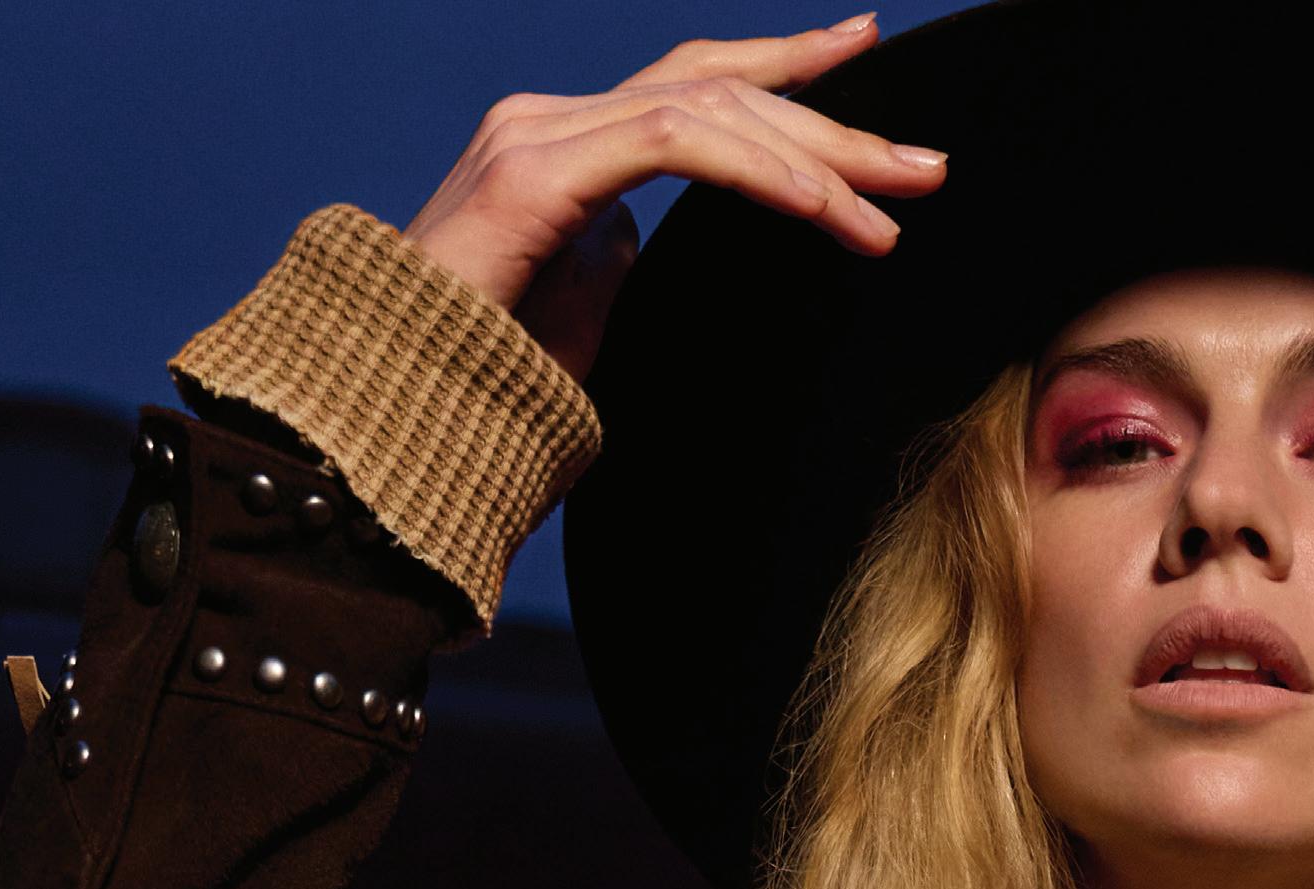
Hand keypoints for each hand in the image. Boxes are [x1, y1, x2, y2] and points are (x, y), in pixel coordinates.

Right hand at [406, 22, 946, 382]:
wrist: (388, 414)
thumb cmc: (478, 388)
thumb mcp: (576, 320)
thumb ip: (611, 267)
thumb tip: (643, 252)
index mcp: (568, 151)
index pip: (694, 87)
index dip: (783, 69)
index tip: (863, 50)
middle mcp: (553, 121)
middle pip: (718, 88)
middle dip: (832, 122)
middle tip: (924, 164)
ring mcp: (539, 136)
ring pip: (709, 109)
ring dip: (814, 160)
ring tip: (890, 211)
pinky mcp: (536, 174)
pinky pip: (673, 145)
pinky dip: (757, 171)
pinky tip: (820, 206)